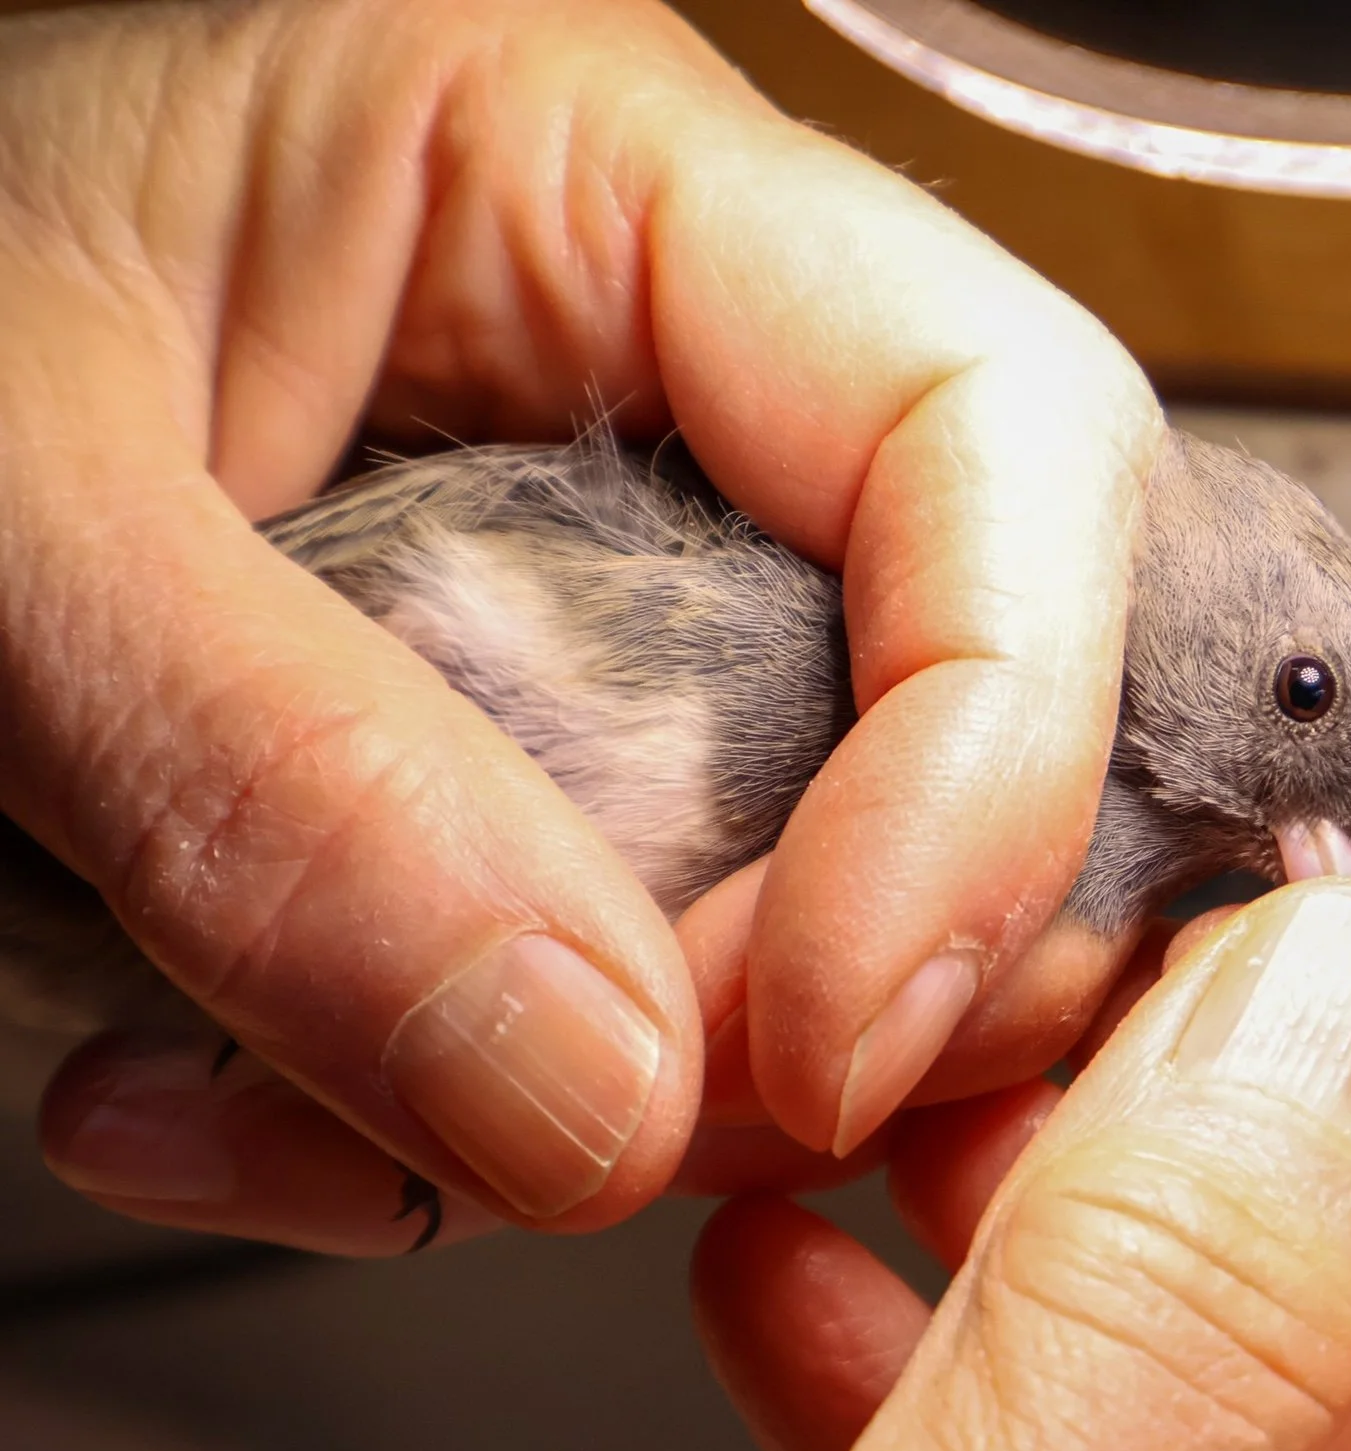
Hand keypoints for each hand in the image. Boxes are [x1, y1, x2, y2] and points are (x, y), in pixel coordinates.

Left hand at [6, 0, 1160, 1251]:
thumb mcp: (3, 487)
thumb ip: (277, 776)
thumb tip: (594, 1100)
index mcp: (623, 184)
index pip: (1006, 444)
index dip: (997, 764)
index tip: (825, 1038)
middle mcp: (712, 387)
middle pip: (1001, 707)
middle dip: (844, 977)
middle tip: (590, 1123)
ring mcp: (677, 584)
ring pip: (868, 891)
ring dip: (658, 1085)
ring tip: (336, 1122)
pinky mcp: (606, 751)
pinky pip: (697, 977)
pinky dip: (528, 1113)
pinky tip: (287, 1107)